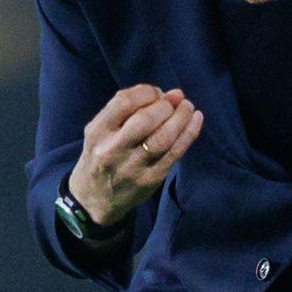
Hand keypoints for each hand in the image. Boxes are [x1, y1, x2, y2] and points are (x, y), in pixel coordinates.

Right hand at [67, 82, 202, 227]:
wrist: (95, 200)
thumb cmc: (100, 156)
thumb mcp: (100, 130)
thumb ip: (128, 110)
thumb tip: (171, 94)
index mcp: (98, 132)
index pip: (124, 102)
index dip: (147, 91)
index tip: (157, 93)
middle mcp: (113, 150)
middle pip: (146, 120)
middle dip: (166, 106)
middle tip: (174, 103)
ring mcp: (133, 167)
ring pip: (164, 137)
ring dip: (182, 117)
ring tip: (188, 107)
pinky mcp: (151, 179)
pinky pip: (175, 153)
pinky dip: (189, 133)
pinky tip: (196, 119)